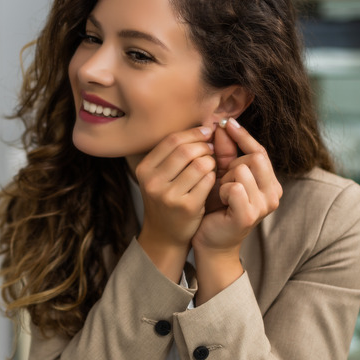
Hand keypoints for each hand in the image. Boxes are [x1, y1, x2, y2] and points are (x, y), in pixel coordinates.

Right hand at [134, 126, 215, 280]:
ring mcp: (169, 195)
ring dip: (212, 161)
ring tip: (212, 164)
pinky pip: (208, 180)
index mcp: (144, 169)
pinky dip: (214, 176)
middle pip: (186, 150)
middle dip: (205, 146)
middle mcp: (153, 182)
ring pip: (200, 164)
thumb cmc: (166, 198)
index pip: (172, 140)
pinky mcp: (186, 206)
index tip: (207, 133)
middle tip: (212, 149)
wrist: (165, 234)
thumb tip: (205, 126)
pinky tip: (212, 179)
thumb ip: (174, 153)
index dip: (193, 133)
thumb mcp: (159, 175)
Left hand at [193, 118, 281, 252]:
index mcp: (270, 182)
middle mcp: (273, 194)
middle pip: (253, 158)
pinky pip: (234, 187)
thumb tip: (222, 125)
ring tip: (220, 193)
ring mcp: (264, 206)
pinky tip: (219, 201)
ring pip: (242, 171)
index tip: (226, 122)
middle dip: (231, 164)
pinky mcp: (249, 215)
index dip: (243, 136)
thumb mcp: (222, 175)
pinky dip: (222, 191)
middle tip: (221, 180)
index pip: (260, 151)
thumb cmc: (216, 207)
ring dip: (225, 179)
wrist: (210, 240)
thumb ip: (225, 152)